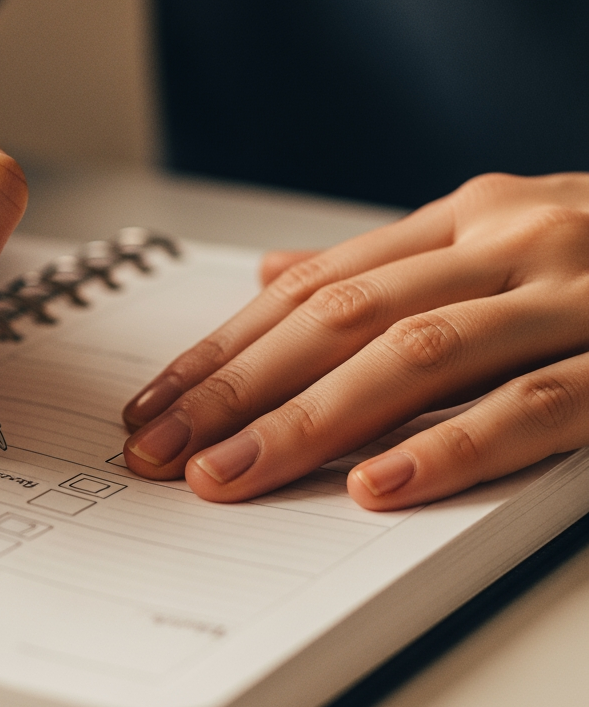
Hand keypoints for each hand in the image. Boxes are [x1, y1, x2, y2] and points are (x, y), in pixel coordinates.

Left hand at [121, 173, 588, 509]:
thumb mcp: (496, 236)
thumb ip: (391, 264)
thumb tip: (277, 278)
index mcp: (462, 219)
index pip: (310, 287)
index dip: (225, 348)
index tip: (159, 403)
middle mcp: (503, 243)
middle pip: (338, 318)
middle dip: (238, 389)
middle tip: (164, 449)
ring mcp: (572, 293)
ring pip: (414, 355)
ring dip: (310, 421)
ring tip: (232, 476)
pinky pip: (535, 405)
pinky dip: (453, 446)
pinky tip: (380, 487)